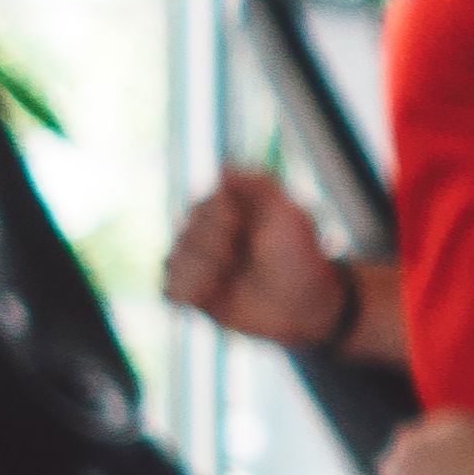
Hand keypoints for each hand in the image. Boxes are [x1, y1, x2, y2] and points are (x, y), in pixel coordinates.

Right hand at [162, 168, 352, 347]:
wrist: (304, 305)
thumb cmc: (300, 257)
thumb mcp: (289, 214)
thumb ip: (258, 184)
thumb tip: (221, 169)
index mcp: (225, 210)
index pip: (201, 205)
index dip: (221, 218)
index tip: (242, 227)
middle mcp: (206, 232)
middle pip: (185, 232)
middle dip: (214, 248)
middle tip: (241, 258)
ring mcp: (196, 263)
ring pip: (174, 259)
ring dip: (205, 272)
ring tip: (231, 280)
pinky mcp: (191, 292)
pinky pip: (169, 289)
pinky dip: (190, 292)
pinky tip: (213, 295)